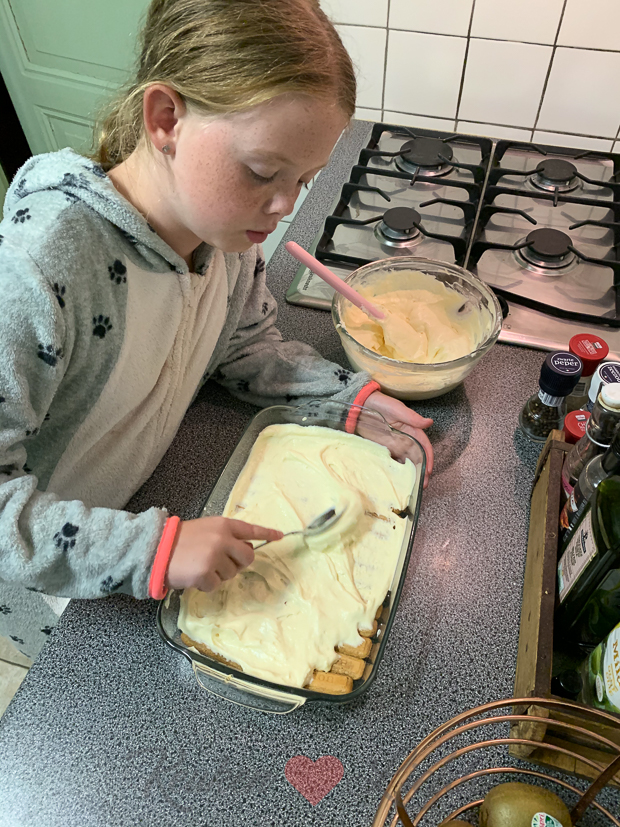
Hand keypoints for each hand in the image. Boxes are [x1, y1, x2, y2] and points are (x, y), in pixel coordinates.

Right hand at [165, 517, 282, 591]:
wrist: (156, 549)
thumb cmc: (181, 539)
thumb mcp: (206, 529)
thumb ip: (226, 536)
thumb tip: (245, 550)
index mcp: (224, 525)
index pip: (251, 529)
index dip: (266, 533)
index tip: (279, 536)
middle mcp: (223, 539)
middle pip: (248, 558)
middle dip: (238, 564)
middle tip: (221, 563)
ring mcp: (215, 556)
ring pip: (232, 574)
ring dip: (219, 574)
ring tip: (200, 565)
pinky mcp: (206, 573)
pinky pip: (216, 585)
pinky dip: (206, 585)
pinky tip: (194, 575)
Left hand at [363, 391, 433, 487]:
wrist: (362, 404)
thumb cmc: (382, 404)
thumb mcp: (398, 409)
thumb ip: (413, 418)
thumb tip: (429, 423)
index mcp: (412, 430)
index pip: (424, 446)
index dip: (428, 459)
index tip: (429, 471)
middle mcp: (406, 440)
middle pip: (416, 457)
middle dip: (421, 471)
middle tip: (422, 485)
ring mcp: (394, 445)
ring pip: (405, 462)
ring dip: (410, 474)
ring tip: (411, 486)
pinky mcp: (384, 448)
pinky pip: (391, 461)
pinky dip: (395, 470)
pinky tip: (396, 480)